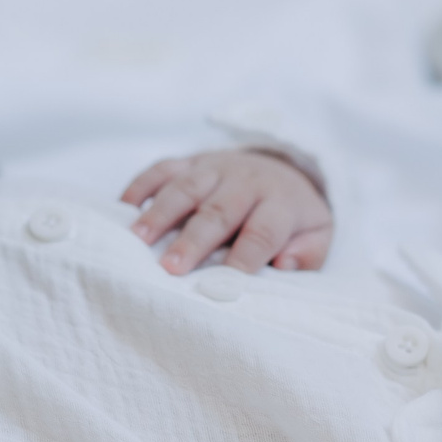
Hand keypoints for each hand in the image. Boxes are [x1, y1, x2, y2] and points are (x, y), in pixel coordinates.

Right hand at [122, 149, 333, 273]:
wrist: (282, 165)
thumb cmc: (292, 216)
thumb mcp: (318, 234)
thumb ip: (308, 254)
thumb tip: (285, 265)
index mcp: (280, 202)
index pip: (262, 231)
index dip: (246, 255)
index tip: (227, 281)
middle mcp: (246, 180)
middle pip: (218, 211)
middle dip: (193, 240)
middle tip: (170, 268)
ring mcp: (215, 167)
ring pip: (186, 187)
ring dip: (160, 213)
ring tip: (138, 239)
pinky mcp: (191, 160)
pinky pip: (162, 168)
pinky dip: (141, 186)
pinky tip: (123, 210)